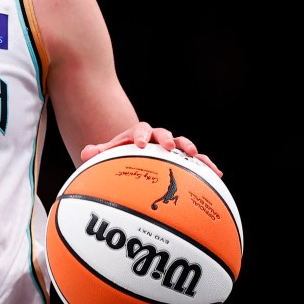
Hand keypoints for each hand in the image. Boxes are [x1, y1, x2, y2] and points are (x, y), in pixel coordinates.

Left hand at [80, 123, 221, 176]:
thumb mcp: (106, 155)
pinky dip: (206, 165)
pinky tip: (217, 173)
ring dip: (189, 148)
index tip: (139, 144)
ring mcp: (171, 148)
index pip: (140, 129)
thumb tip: (86, 152)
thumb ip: (96, 153)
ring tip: (195, 156)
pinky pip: (197, 160)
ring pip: (183, 144)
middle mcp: (157, 138)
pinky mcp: (183, 159)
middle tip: (169, 146)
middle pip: (163, 133)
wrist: (133, 158)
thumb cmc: (119, 157)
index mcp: (138, 134)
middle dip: (167, 138)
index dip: (140, 135)